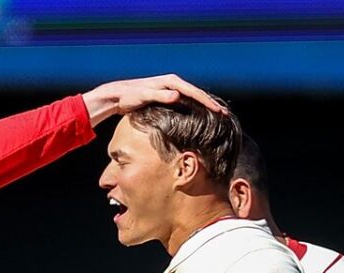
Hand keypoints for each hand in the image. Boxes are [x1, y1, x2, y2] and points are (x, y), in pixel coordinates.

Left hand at [81, 75, 227, 125]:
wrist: (117, 95)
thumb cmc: (129, 96)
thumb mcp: (143, 96)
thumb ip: (159, 96)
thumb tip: (177, 96)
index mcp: (170, 82)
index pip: (193, 92)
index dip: (206, 102)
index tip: (218, 111)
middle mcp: (173, 83)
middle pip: (196, 94)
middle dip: (211, 104)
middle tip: (226, 115)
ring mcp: (170, 90)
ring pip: (192, 99)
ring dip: (205, 107)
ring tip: (218, 117)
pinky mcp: (167, 97)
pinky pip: (185, 103)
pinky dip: (195, 109)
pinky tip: (200, 119)